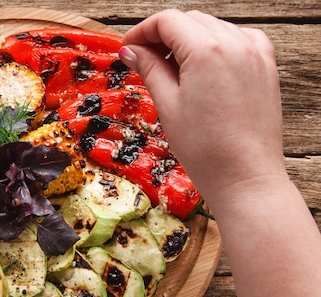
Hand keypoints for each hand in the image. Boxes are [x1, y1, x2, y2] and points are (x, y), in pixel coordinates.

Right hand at [119, 10, 285, 204]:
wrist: (245, 177)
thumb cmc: (206, 149)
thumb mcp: (167, 105)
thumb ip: (149, 69)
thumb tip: (132, 52)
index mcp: (207, 50)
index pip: (168, 21)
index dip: (142, 31)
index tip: (129, 48)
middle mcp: (236, 43)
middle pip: (190, 21)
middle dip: (163, 35)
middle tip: (143, 59)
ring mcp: (255, 53)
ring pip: (213, 28)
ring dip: (188, 40)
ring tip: (170, 70)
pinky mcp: (266, 67)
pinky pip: (238, 40)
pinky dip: (216, 46)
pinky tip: (202, 69)